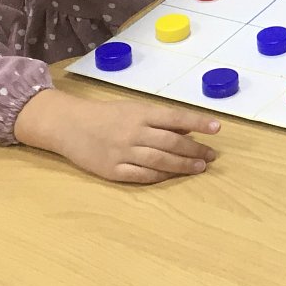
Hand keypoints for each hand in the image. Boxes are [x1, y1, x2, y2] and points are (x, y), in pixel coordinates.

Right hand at [14, 89, 218, 184]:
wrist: (68, 125)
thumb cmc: (106, 114)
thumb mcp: (133, 108)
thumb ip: (159, 119)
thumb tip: (189, 130)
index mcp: (140, 113)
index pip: (176, 118)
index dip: (198, 123)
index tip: (217, 128)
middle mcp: (134, 133)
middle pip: (171, 143)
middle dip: (195, 150)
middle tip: (212, 156)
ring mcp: (122, 153)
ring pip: (160, 161)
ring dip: (183, 166)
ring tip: (200, 167)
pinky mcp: (112, 170)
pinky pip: (141, 176)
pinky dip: (160, 177)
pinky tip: (172, 176)